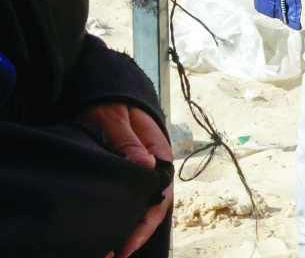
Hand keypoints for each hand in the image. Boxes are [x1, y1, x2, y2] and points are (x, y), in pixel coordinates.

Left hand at [80, 104, 172, 257]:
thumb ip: (130, 142)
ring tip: (111, 251)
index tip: (127, 242)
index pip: (161, 196)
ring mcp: (145, 171)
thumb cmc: (115, 106)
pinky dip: (126, 217)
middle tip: (115, 255)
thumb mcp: (119, 120)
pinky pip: (134, 199)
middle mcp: (156, 168)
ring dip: (131, 229)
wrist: (111, 95)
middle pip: (154, 207)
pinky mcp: (131, 173)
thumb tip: (144, 165)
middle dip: (137, 234)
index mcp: (160, 156)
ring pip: (145, 206)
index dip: (146, 223)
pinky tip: (112, 230)